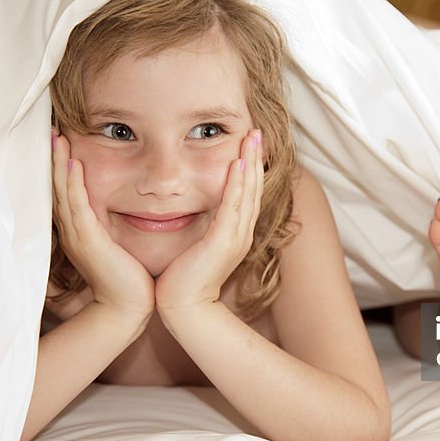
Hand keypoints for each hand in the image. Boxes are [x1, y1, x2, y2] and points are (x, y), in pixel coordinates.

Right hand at [52, 129, 154, 324]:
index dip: (59, 167)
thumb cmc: (127, 279)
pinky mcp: (89, 240)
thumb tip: (124, 211)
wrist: (128, 308)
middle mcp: (73, 230)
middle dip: (52, 158)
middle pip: (57, 187)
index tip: (59, 141)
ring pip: (63, 191)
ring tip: (56, 137)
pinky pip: (78, 205)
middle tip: (49, 130)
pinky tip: (70, 163)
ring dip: (58, 163)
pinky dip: (72, 183)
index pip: (65, 192)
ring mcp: (78, 235)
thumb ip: (113, 229)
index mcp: (79, 231)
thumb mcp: (117, 246)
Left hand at [155, 128, 262, 318]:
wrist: (183, 308)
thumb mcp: (194, 247)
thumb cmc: (181, 281)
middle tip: (257, 132)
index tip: (248, 144)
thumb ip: (198, 228)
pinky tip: (238, 164)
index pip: (246, 195)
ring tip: (252, 138)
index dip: (250, 168)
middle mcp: (240, 233)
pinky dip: (237, 184)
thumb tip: (191, 211)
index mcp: (234, 234)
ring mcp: (234, 237)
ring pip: (247, 193)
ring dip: (250, 163)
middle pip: (253, 188)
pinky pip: (233, 207)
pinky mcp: (223, 241)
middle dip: (255, 158)